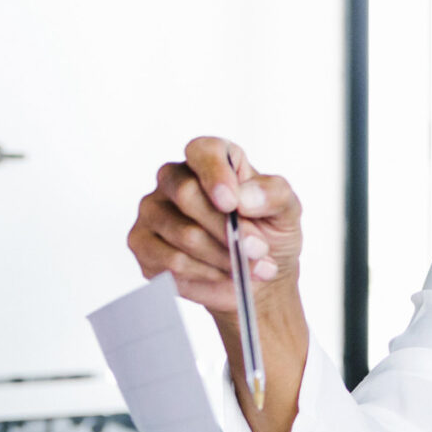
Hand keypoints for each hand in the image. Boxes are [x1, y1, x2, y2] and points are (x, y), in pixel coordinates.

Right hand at [127, 136, 303, 318]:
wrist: (259, 280)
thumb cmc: (269, 234)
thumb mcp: (287, 210)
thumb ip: (273, 194)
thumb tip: (244, 197)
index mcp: (211, 159)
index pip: (202, 151)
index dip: (215, 175)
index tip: (232, 203)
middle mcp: (175, 179)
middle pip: (187, 194)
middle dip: (227, 229)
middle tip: (258, 249)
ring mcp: (154, 211)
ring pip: (184, 234)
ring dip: (224, 257)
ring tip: (251, 268)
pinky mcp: (144, 245)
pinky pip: (171, 262)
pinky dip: (206, 274)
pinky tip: (225, 276)